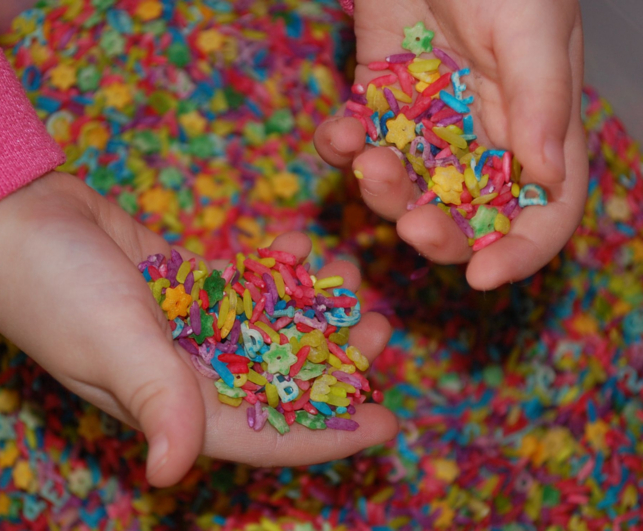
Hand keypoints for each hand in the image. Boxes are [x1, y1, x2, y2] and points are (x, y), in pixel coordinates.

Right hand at [0, 172, 397, 486]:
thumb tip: (171, 477)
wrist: (11, 215)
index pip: (261, 434)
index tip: (388, 424)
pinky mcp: (182, 282)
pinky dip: (272, 270)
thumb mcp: (110, 340)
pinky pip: (241, 285)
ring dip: (310, 307)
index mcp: (167, 404)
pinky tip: (300, 245)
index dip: (327, 436)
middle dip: (332, 361)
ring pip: (266, 329)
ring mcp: (183, 325)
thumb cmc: (52, 284)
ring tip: (349, 274)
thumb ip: (154, 399)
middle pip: (275, 380)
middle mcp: (180, 372)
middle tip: (379, 328)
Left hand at [314, 0, 587, 288]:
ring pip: (404, 187)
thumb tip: (547, 179)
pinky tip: (336, 132)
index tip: (484, 278)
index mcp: (538, 129)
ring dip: (382, 189)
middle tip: (411, 225)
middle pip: (466, 215)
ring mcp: (426, 124)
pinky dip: (340, 146)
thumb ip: (541, 102)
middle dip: (438, 232)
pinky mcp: (377, 103)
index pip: (544, 211)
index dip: (519, 252)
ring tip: (366, 159)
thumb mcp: (532, 29)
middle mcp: (483, 138)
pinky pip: (355, 142)